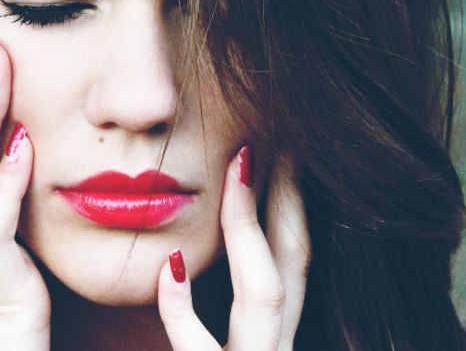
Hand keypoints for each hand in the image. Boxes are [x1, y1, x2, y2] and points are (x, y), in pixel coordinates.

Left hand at [156, 148, 310, 350]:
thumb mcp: (225, 350)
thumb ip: (218, 316)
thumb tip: (182, 254)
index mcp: (274, 336)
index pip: (293, 258)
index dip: (292, 202)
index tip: (281, 150)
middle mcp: (274, 348)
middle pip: (294, 262)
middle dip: (288, 196)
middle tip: (275, 136)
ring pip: (265, 295)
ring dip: (248, 228)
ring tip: (236, 171)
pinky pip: (197, 348)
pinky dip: (181, 308)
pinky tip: (172, 263)